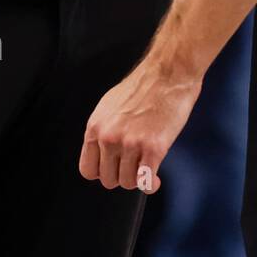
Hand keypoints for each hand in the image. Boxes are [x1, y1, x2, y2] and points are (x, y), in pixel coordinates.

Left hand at [79, 57, 201, 191]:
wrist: (168, 71)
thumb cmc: (144, 86)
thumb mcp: (110, 106)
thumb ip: (104, 130)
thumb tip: (104, 153)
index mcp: (95, 127)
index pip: (88, 170)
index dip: (103, 172)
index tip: (115, 168)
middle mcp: (109, 137)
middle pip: (108, 180)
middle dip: (123, 176)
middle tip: (135, 166)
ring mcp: (130, 143)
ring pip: (128, 183)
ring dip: (138, 180)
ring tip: (146, 169)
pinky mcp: (153, 148)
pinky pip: (145, 181)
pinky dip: (150, 185)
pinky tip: (155, 180)